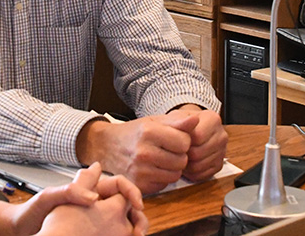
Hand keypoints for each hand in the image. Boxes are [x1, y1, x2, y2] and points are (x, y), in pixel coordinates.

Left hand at [13, 163, 145, 235]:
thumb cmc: (31, 213)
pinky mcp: (90, 232)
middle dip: (136, 214)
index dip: (131, 191)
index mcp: (86, 188)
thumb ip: (71, 191)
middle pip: (124, 203)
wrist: (21, 230)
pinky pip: (111, 233)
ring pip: (121, 220)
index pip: (118, 183)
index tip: (137, 204)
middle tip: (139, 230)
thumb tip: (94, 197)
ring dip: (131, 228)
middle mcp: (92, 202)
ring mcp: (92, 218)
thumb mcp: (49, 198)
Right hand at [76, 113, 198, 193]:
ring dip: (172, 168)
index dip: (183, 140)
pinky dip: (162, 177)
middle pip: (182, 160)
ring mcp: (140, 171)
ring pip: (175, 175)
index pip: (185, 142)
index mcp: (149, 132)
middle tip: (167, 150)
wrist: (108, 147)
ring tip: (161, 159)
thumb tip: (196, 121)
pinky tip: (153, 168)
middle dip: (179, 155)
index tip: (174, 138)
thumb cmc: (135, 132)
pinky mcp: (138, 184)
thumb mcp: (154, 122)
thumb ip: (177, 122)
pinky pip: (164, 184)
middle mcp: (143, 152)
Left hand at [171, 105, 227, 181]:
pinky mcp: (218, 165)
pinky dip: (191, 173)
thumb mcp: (177, 117)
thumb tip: (190, 121)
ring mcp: (222, 152)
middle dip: (185, 154)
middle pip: (198, 153)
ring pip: (199, 166)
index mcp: (213, 120)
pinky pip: (202, 176)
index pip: (198, 137)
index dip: (184, 141)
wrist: (186, 130)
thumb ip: (181, 121)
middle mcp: (221, 136)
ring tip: (181, 156)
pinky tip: (187, 163)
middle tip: (177, 150)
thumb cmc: (181, 124)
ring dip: (187, 164)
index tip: (178, 139)